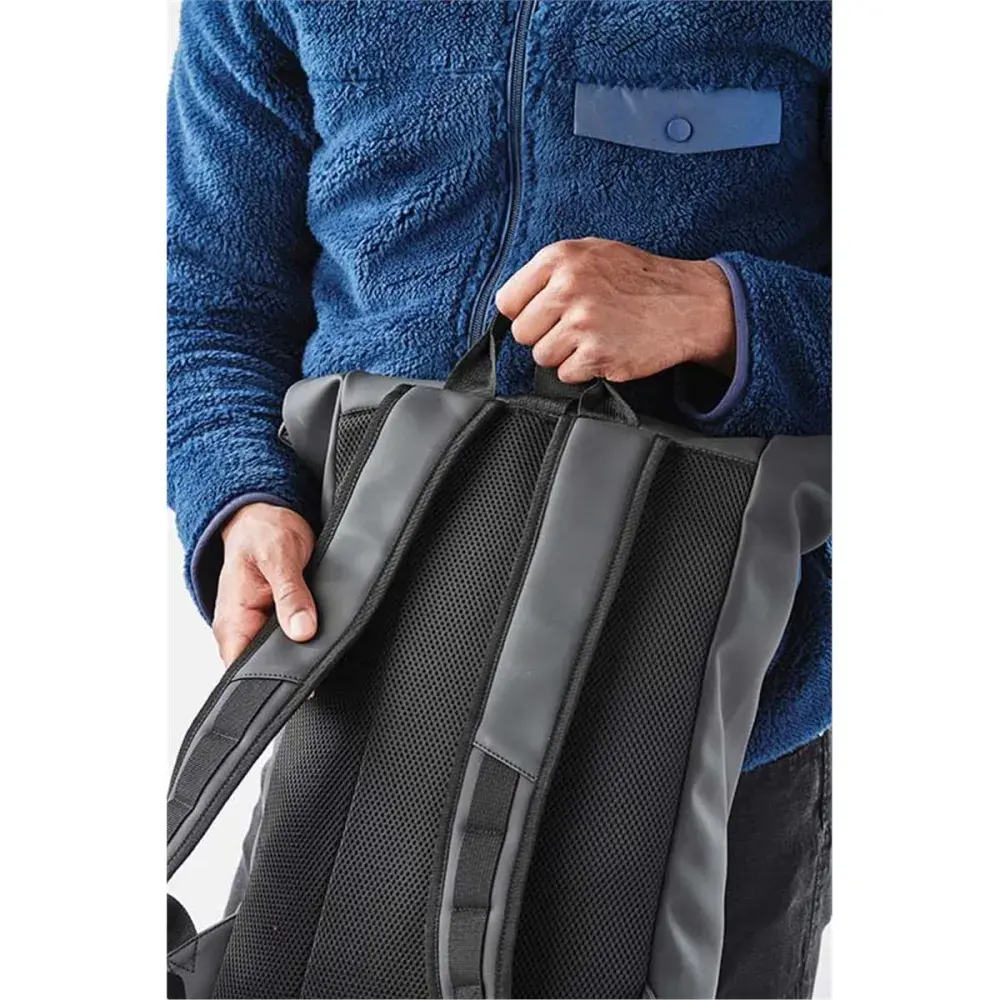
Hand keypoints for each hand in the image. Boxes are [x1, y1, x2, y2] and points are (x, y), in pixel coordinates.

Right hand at [213, 502, 316, 666]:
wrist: (266, 516)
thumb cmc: (262, 532)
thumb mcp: (279, 558)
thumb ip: (290, 595)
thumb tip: (302, 630)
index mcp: (233, 621)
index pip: (241, 671)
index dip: (269, 679)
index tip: (299, 676)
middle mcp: (242, 628)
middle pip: (265, 668)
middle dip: (292, 666)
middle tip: (319, 656)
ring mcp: (259, 626)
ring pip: (282, 654)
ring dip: (301, 650)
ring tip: (321, 640)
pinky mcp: (277, 621)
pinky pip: (291, 639)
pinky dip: (306, 636)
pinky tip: (320, 631)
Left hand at [495, 237, 735, 382]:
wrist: (687, 303)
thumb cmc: (639, 279)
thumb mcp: (593, 253)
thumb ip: (551, 272)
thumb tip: (513, 303)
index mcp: (560, 258)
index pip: (507, 301)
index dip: (522, 312)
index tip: (541, 316)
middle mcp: (568, 288)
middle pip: (522, 332)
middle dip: (544, 335)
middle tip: (573, 328)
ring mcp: (582, 323)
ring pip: (542, 357)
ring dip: (564, 354)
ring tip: (592, 337)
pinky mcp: (597, 355)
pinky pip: (566, 374)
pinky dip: (583, 370)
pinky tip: (605, 350)